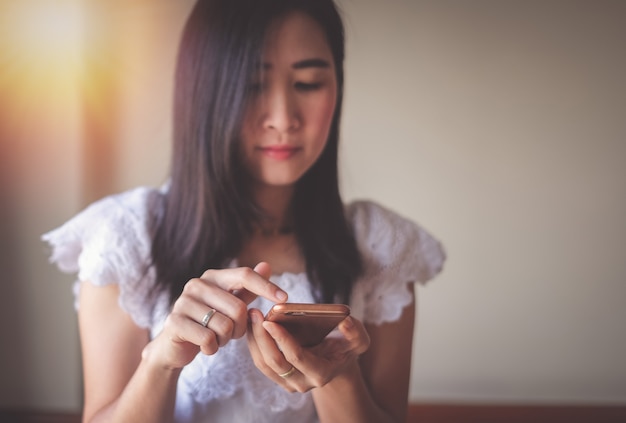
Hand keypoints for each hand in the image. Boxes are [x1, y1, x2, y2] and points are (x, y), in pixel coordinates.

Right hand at [142, 262, 287, 369]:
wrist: (174, 345)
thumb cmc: (208, 322)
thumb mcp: (230, 305)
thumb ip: (247, 288)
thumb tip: (267, 265)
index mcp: (213, 277)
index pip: (244, 275)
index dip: (266, 286)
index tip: (284, 298)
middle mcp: (196, 284)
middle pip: (239, 307)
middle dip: (241, 328)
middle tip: (232, 333)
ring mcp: (183, 302)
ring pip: (225, 326)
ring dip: (225, 340)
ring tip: (216, 338)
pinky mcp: (174, 322)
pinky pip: (208, 339)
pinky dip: (212, 348)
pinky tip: (205, 346)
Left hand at [246, 308, 369, 392]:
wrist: (337, 360)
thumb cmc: (347, 346)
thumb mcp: (359, 339)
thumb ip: (355, 332)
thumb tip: (345, 321)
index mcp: (321, 373)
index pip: (297, 357)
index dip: (282, 340)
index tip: (270, 320)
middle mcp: (302, 382)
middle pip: (275, 362)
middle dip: (261, 338)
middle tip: (255, 313)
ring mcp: (288, 382)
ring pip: (263, 363)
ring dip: (254, 340)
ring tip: (251, 316)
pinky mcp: (279, 377)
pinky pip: (261, 362)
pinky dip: (254, 343)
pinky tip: (252, 325)